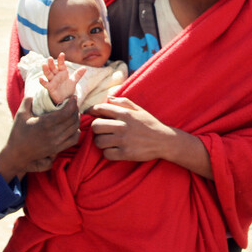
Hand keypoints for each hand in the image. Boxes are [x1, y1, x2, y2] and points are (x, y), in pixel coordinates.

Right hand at [0, 96, 79, 181]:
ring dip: (77, 119)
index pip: (67, 112)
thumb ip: (28, 101)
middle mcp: (53, 134)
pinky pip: (74, 139)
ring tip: (74, 113)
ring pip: (75, 128)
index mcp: (45, 123)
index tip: (73, 97)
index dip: (73, 103)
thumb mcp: (20, 114)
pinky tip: (73, 126)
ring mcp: (57, 143)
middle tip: (73, 103)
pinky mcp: (58, 149)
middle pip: (73, 119)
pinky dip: (76, 131)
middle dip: (76, 109)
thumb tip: (37, 92)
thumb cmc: (18, 133)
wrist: (17, 155)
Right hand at [39, 53, 85, 104]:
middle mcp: (56, 75)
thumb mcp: (73, 81)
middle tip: (50, 58)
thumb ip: (78, 75)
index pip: (62, 64)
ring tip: (44, 65)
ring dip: (46, 70)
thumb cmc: (68, 88)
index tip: (62, 54)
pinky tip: (40, 78)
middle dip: (51, 63)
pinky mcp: (50, 87)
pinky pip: (45, 84)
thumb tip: (85, 68)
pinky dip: (42, 81)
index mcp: (63, 72)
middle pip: (53, 68)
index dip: (61, 59)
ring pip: (48, 74)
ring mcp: (52, 80)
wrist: (65, 98)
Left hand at [88, 97, 213, 177]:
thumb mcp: (139, 109)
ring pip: (99, 141)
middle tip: (101, 130)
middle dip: (95, 128)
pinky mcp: (125, 154)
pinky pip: (106, 154)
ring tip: (107, 141)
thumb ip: (123, 102)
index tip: (88, 114)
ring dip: (100, 142)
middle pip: (95, 126)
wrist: (164, 141)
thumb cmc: (150, 124)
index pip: (100, 109)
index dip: (90, 111)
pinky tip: (113, 150)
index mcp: (125, 114)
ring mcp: (124, 141)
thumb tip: (108, 97)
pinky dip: (107, 153)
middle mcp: (122, 126)